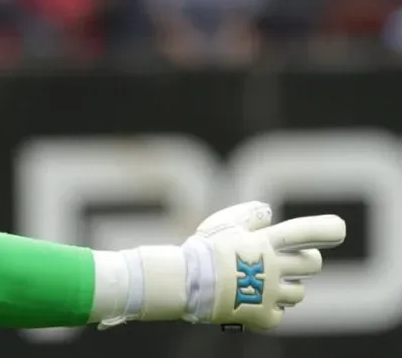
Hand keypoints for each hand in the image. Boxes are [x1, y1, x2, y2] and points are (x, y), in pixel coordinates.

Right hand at [181, 201, 345, 330]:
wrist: (186, 282)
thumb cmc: (203, 249)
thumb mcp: (222, 223)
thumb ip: (248, 215)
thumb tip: (269, 210)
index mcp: (265, 242)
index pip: (305, 232)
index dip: (326, 229)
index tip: (339, 229)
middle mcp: (273, 267)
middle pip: (311, 264)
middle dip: (304, 261)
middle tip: (286, 261)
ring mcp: (270, 293)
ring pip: (299, 292)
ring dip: (288, 286)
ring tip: (264, 283)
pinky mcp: (263, 315)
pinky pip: (280, 314)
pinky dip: (271, 308)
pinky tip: (254, 300)